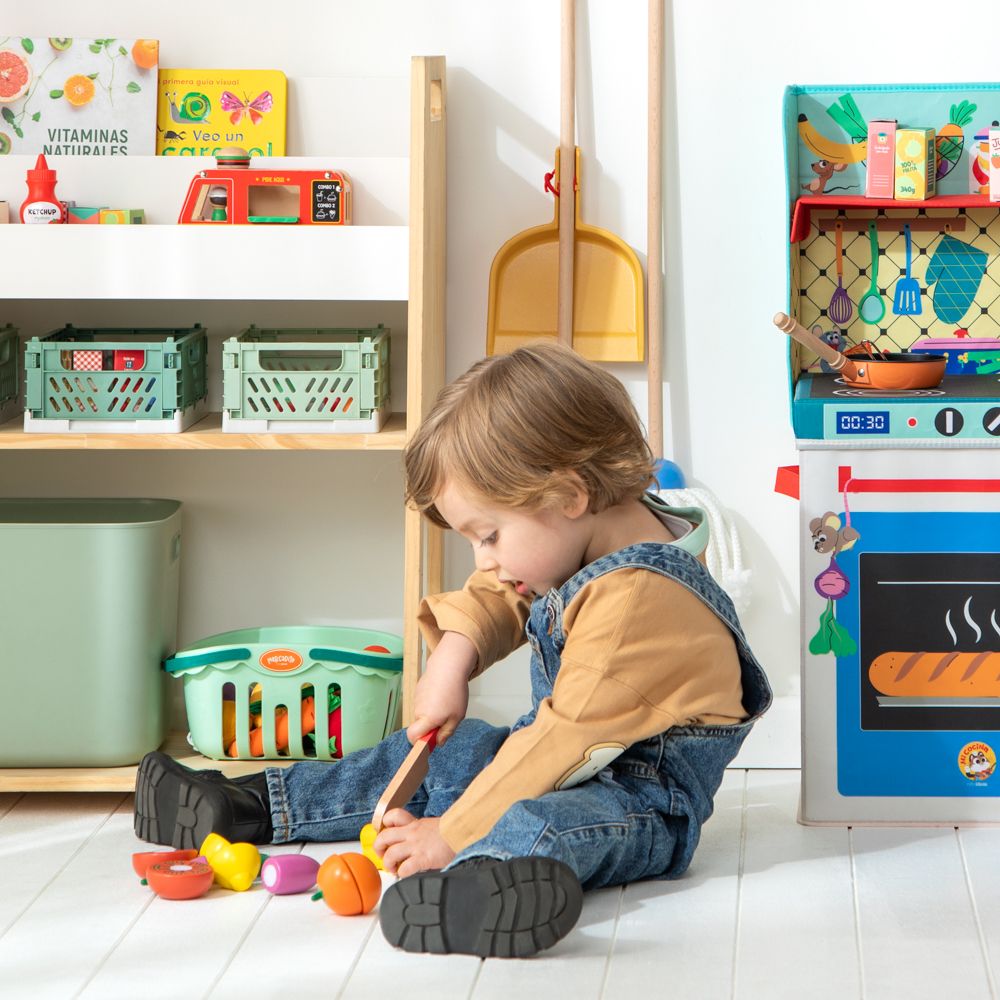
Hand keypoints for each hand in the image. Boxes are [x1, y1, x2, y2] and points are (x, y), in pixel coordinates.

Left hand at [374, 810, 454, 876]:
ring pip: (390, 854)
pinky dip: (402, 874)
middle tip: (383, 855)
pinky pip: (405, 868)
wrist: (461, 832)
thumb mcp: (429, 825)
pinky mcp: (423, 858)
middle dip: (378, 848)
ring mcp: (416, 846)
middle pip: (384, 837)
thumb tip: (411, 843)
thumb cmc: (448, 832)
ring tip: (393, 869)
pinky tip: (405, 875)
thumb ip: (418, 831)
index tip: (385, 834)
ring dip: (388, 864)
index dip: (384, 824)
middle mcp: (411, 833)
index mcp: (413, 824)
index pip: (392, 816)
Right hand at [407, 631, 476, 746]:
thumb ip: (446, 733)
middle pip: (420, 725)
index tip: (431, 740)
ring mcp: (417, 699)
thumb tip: (438, 743)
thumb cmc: (455, 692)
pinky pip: (423, 702)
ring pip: (423, 713)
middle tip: (448, 717)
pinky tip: (442, 693)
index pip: (413, 737)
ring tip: (447, 701)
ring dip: (433, 712)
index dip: (419, 742)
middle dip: (431, 726)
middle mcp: (419, 710)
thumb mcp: (456, 717)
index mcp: (428, 719)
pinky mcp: (418, 690)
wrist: (449, 666)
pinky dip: (431, 701)